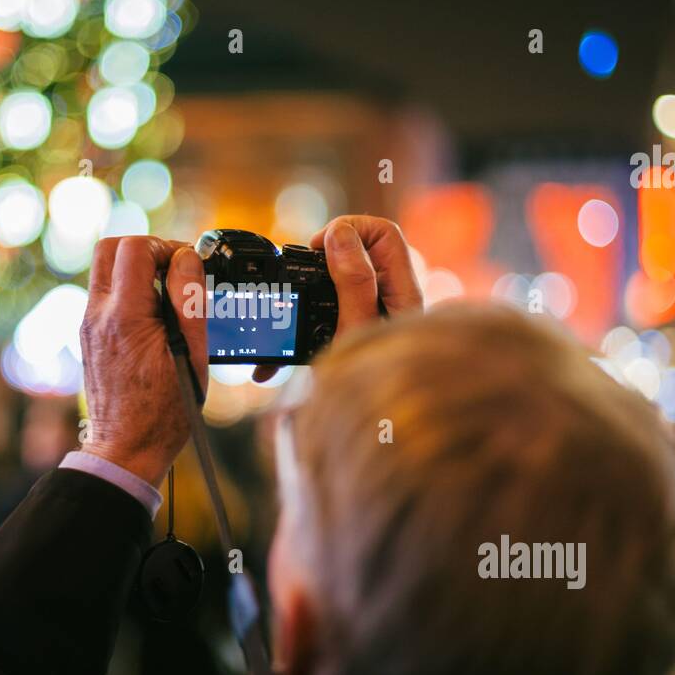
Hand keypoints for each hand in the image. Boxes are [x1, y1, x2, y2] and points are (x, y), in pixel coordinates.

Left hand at [78, 236, 207, 488]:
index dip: (166, 247)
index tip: (187, 267)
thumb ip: (188, 300)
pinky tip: (155, 320)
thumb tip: (186, 259)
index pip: (135, 248)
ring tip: (166, 297)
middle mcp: (97, 315)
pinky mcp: (89, 337)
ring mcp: (88, 326)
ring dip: (136, 271)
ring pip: (105, 271)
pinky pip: (106, 296)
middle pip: (110, 248)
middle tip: (172, 270)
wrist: (126, 449)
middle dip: (145, 249)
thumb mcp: (191, 353)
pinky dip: (130, 293)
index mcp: (124, 316)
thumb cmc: (164, 411)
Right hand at [254, 215, 423, 381]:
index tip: (318, 252)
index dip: (347, 231)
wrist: (375, 444)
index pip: (383, 232)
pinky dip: (300, 335)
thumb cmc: (376, 396)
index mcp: (402, 294)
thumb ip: (354, 283)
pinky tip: (272, 367)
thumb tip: (340, 235)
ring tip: (276, 328)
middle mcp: (392, 303)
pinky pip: (327, 320)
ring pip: (339, 286)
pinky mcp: (353, 340)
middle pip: (361, 251)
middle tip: (299, 283)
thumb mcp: (357, 333)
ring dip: (303, 301)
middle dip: (321, 261)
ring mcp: (374, 321)